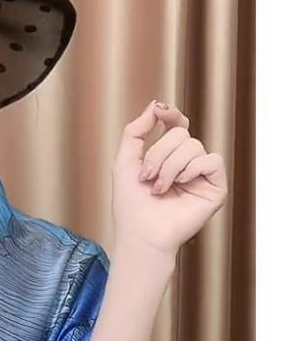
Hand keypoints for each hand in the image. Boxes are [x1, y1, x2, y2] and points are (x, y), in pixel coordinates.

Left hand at [111, 100, 228, 256]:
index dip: (171, 115)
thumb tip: (155, 105)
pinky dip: (192, 170)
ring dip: (170, 166)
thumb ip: (135, 132)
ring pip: (194, 146)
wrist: (141, 234)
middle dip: (159, 153)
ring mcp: (201, 175)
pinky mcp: (215, 187)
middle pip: (181, 134)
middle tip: (146, 178)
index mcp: (167, 157)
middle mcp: (186, 164)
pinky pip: (211, 160)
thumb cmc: (131, 205)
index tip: (160, 112)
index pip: (177, 125)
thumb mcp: (125, 162)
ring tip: (159, 188)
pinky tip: (180, 185)